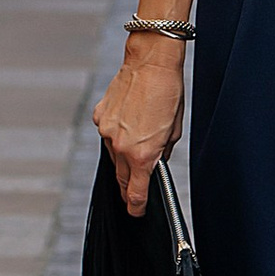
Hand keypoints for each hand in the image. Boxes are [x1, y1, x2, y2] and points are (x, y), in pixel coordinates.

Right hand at [92, 38, 185, 216]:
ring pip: (113, 156)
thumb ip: (163, 152)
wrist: (151, 63)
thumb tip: (156, 162)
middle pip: (121, 179)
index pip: (136, 193)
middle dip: (129, 187)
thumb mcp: (174, 130)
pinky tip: (128, 122)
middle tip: (135, 192)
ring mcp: (107, 132)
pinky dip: (116, 134)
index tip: (137, 212)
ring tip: (136, 144)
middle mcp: (121, 147)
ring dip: (123, 157)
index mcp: (142, 154)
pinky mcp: (100, 117)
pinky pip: (107, 134)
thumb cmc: (168, 93)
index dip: (137, 207)